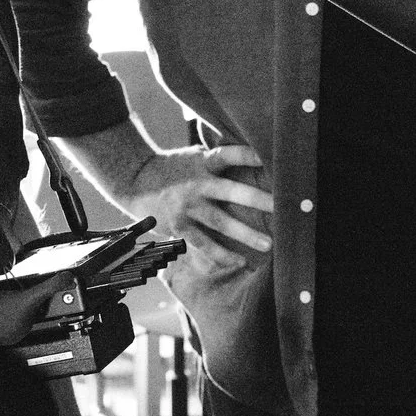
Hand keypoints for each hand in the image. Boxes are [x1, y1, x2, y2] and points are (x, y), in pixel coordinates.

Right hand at [120, 144, 272, 274]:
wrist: (135, 181)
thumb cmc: (173, 168)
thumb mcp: (194, 156)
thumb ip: (218, 159)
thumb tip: (254, 156)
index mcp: (203, 163)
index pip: (230, 155)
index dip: (249, 155)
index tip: (270, 158)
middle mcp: (197, 184)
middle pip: (231, 191)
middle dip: (258, 200)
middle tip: (281, 209)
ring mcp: (188, 207)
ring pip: (221, 223)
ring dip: (245, 234)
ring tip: (268, 244)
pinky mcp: (180, 227)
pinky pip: (204, 244)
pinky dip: (221, 255)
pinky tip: (239, 261)